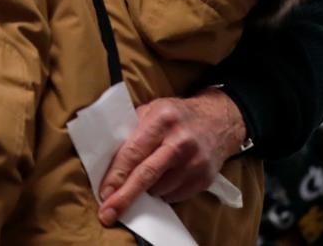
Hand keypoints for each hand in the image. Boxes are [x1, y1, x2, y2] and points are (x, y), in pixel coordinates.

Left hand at [97, 88, 245, 226]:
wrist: (218, 121)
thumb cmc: (176, 115)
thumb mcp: (151, 110)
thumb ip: (131, 130)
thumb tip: (108, 158)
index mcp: (162, 120)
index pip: (134, 151)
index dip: (117, 174)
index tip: (104, 192)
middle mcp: (180, 141)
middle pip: (146, 175)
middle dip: (125, 196)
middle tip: (108, 213)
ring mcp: (195, 161)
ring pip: (159, 188)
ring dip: (145, 191)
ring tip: (142, 180)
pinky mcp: (204, 178)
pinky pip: (175, 195)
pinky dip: (162, 193)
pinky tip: (161, 181)